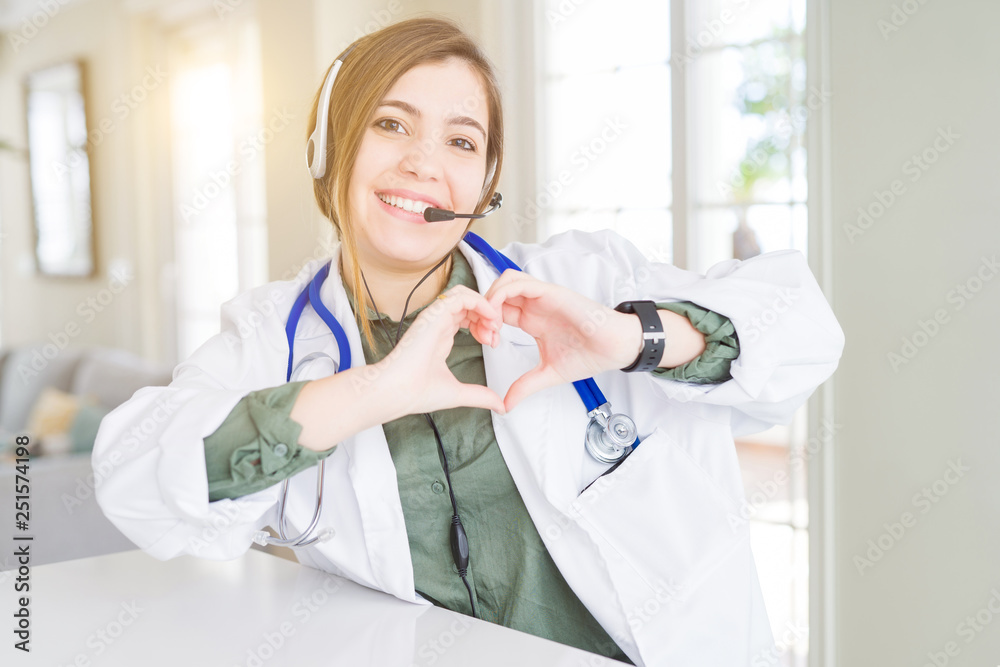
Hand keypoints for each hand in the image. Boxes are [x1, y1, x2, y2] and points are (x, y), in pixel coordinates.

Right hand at [374, 285, 506, 415]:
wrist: (398, 392)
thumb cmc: (417, 392)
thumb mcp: (458, 392)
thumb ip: (480, 395)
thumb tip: (500, 406)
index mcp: (441, 336)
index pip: (466, 317)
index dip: (484, 324)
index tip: (493, 343)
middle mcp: (438, 324)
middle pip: (468, 304)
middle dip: (488, 315)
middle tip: (496, 332)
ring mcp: (435, 318)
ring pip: (464, 295)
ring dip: (484, 305)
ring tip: (494, 323)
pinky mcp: (434, 315)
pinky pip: (459, 296)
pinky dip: (479, 302)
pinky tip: (489, 317)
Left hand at [485, 270, 641, 411]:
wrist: (614, 348)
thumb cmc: (588, 356)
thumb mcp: (548, 374)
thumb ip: (525, 386)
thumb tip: (506, 405)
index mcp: (531, 319)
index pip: (498, 311)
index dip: (485, 323)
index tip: (486, 343)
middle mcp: (534, 305)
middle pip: (497, 293)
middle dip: (483, 310)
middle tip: (484, 334)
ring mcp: (541, 296)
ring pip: (505, 281)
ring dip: (491, 299)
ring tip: (491, 325)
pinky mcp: (550, 292)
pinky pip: (519, 283)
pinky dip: (502, 295)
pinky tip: (500, 317)